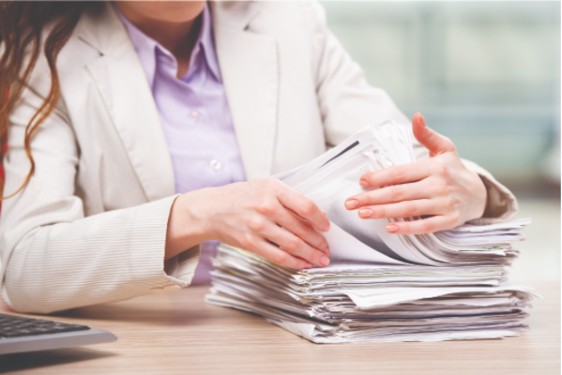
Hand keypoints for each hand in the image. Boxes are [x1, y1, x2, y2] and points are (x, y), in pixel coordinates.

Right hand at [168, 179, 330, 268]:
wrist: (211, 209)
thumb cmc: (240, 197)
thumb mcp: (265, 186)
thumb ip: (288, 198)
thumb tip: (314, 216)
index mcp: (273, 189)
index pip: (306, 206)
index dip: (321, 219)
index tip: (327, 227)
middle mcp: (266, 207)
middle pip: (302, 228)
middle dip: (319, 242)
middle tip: (327, 248)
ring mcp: (258, 226)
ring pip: (293, 244)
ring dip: (310, 255)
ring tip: (320, 259)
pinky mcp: (250, 243)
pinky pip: (278, 256)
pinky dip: (294, 262)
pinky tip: (302, 264)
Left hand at [344, 112, 486, 233]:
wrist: (480, 193)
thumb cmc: (454, 170)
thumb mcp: (444, 148)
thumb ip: (426, 135)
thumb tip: (416, 116)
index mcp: (433, 167)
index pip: (401, 172)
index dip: (380, 177)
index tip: (361, 181)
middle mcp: (438, 185)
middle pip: (399, 192)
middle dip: (372, 198)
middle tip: (350, 202)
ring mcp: (444, 204)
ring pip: (408, 209)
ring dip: (383, 212)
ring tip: (362, 214)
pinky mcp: (449, 221)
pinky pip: (425, 226)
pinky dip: (408, 228)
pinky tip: (390, 229)